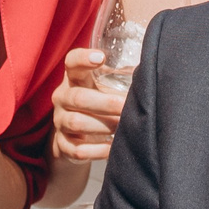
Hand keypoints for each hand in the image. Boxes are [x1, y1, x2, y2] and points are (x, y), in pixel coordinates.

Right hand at [52, 48, 124, 162]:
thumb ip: (121, 79)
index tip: (101, 57)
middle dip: (105, 103)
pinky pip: (76, 149)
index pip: (72, 62)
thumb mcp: (104, 88)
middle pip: (77, 97)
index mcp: (74, 78)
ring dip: (102, 125)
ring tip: (121, 127)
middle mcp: (63, 97)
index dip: (84, 58)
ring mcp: (60, 121)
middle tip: (125, 106)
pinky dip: (96, 150)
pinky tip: (112, 148)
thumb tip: (149, 75)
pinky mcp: (62, 144)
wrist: (76, 138)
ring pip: (75, 122)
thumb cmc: (98, 104)